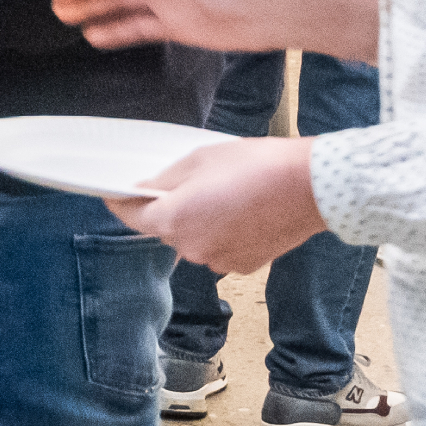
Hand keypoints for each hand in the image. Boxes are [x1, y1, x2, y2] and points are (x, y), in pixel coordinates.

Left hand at [107, 137, 325, 274]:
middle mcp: (190, 249)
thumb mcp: (200, 158)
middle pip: (165, 228)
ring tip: (226, 192)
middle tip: (190, 179)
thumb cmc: (256, 165)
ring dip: (199, 220)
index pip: (131, 217)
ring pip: (194, 238)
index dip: (121, 202)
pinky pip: (219, 247)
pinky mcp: (242, 266)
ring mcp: (217, 262)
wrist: (310, 187)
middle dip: (170, 206)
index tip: (115, 192)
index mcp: (173, 220)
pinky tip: (243, 210)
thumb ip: (165, 179)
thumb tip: (144, 189)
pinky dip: (223, 232)